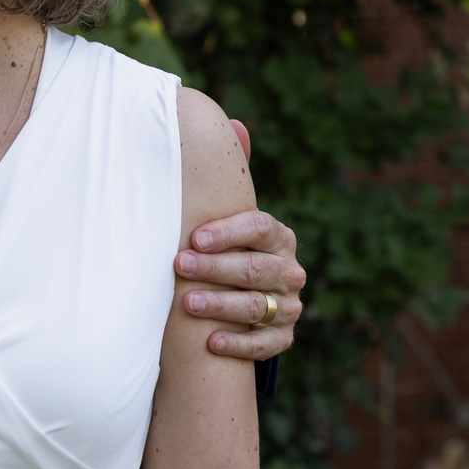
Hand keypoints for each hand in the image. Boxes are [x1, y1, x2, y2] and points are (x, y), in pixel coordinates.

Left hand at [174, 119, 304, 362]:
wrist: (238, 298)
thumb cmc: (225, 248)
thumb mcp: (228, 216)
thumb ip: (231, 177)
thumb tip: (235, 122)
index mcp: (277, 236)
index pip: (261, 228)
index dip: (230, 232)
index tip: (195, 237)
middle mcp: (289, 269)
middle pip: (256, 268)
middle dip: (216, 268)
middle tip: (178, 266)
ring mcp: (289, 305)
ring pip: (258, 307)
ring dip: (221, 305)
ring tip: (186, 304)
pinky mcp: (282, 337)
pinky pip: (267, 345)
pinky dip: (239, 344)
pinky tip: (210, 342)